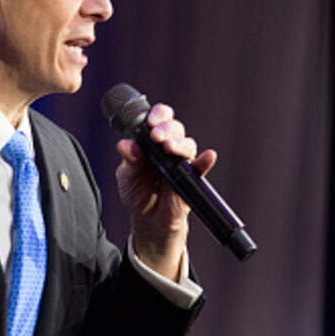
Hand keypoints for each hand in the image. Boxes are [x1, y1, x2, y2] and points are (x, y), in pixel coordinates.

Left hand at [115, 103, 216, 280]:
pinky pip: (201, 167)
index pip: (159, 119)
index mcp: (152, 142)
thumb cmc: (137, 192)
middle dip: (166, 129)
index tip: (149, 122)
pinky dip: (205, 161)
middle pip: (175, 128)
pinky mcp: (191, 179)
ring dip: (180, 143)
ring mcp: (182, 162)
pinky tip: (208, 157)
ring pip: (188, 144)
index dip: (157, 115)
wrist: (147, 220)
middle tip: (155, 136)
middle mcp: (169, 148)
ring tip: (169, 148)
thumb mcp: (127, 176)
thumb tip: (127, 145)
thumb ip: (129, 160)